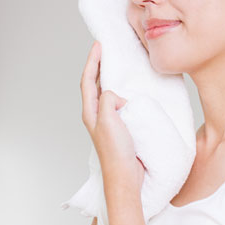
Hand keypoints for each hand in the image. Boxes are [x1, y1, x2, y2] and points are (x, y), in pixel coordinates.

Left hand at [80, 40, 145, 192]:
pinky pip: (122, 106)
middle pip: (96, 85)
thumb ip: (108, 99)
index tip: (99, 45)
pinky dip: (127, 95)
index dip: (92, 61)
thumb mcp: (108, 118)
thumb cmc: (115, 153)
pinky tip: (136, 94)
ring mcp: (109, 123)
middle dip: (101, 67)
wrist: (126, 179)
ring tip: (124, 68)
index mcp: (90, 113)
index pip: (87, 80)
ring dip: (115, 81)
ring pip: (109, 95)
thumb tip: (117, 96)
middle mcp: (97, 117)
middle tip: (111, 52)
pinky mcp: (122, 129)